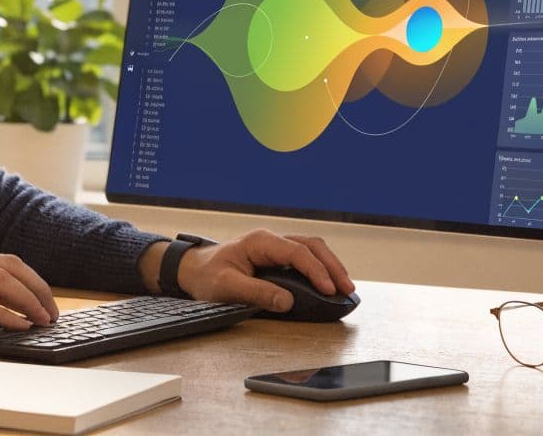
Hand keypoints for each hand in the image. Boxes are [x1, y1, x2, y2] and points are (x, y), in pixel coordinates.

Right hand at [0, 246, 59, 333]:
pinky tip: (19, 326)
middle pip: (10, 267)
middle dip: (38, 288)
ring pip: (1, 282)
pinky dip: (6, 315)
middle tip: (52, 310)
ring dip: (29, 301)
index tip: (43, 297)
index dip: (30, 278)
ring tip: (43, 320)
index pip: (4, 260)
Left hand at [172, 229, 355, 311]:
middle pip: (311, 246)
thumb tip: (287, 301)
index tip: (328, 290)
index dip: (316, 270)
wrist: (195, 271)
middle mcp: (271, 241)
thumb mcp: (227, 287)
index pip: (296, 252)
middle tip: (347, 289)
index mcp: (260, 242)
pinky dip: (321, 270)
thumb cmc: (207, 276)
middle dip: (332, 267)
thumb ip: (256, 293)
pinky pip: (306, 259)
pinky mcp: (278, 259)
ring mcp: (276, 248)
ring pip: (312, 250)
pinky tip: (330, 285)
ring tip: (345, 288)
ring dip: (330, 267)